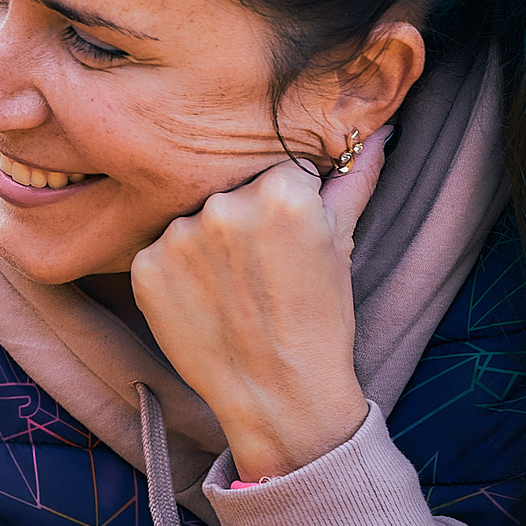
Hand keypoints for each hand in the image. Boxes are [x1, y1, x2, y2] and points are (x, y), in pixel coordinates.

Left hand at [128, 133, 387, 479]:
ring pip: (193, 220)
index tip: (290, 245)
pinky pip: (159, 252)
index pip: (278, 171)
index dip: (286, 208)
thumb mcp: (342, 243)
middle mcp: (225, 204)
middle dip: (244, 221)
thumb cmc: (319, 319)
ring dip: (207, 246)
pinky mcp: (145, 268)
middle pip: (232, 191)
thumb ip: (355, 179)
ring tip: (234, 291)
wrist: (279, 395)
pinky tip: (203, 303)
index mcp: (283, 190)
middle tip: (261, 272)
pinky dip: (176, 275)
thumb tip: (380, 130)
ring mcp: (179, 236)